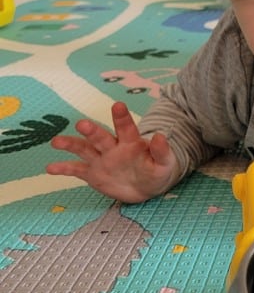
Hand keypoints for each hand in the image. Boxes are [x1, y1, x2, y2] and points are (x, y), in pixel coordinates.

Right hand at [46, 101, 180, 202]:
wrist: (145, 187)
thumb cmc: (156, 171)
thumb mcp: (165, 164)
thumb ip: (162, 152)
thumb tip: (160, 136)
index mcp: (130, 143)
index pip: (126, 128)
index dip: (122, 117)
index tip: (118, 105)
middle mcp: (112, 147)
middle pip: (100, 137)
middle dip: (91, 131)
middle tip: (82, 125)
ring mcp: (100, 159)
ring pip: (83, 149)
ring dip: (70, 144)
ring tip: (55, 142)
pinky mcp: (92, 173)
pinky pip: (76, 169)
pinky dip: (63, 168)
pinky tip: (50, 168)